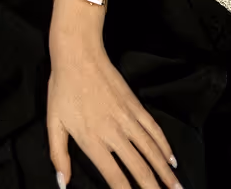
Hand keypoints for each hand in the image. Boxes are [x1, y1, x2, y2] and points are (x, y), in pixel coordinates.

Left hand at [46, 28, 179, 188]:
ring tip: (176, 188)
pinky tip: (172, 160)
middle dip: (154, 188)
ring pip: (152, 151)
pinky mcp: (136, 106)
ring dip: (166, 173)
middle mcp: (114, 132)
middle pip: (140, 168)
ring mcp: (128, 118)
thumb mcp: (53, 123)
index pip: (115, 177)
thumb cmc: (62, 90)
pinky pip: (154, 130)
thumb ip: (58, 155)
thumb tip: (62, 183)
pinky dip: (165, 147)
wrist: (78, 55)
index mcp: (92, 140)